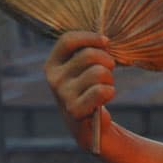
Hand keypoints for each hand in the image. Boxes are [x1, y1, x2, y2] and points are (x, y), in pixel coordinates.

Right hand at [44, 31, 114, 149]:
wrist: (88, 125)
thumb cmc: (88, 89)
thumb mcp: (83, 68)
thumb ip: (88, 51)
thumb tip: (104, 41)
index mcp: (53, 64)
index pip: (68, 40)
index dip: (90, 38)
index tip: (106, 42)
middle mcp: (54, 78)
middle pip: (89, 55)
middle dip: (107, 61)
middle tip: (108, 71)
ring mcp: (63, 95)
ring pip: (99, 72)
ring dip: (109, 78)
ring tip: (105, 86)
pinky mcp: (75, 110)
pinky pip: (101, 91)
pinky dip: (109, 92)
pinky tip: (105, 97)